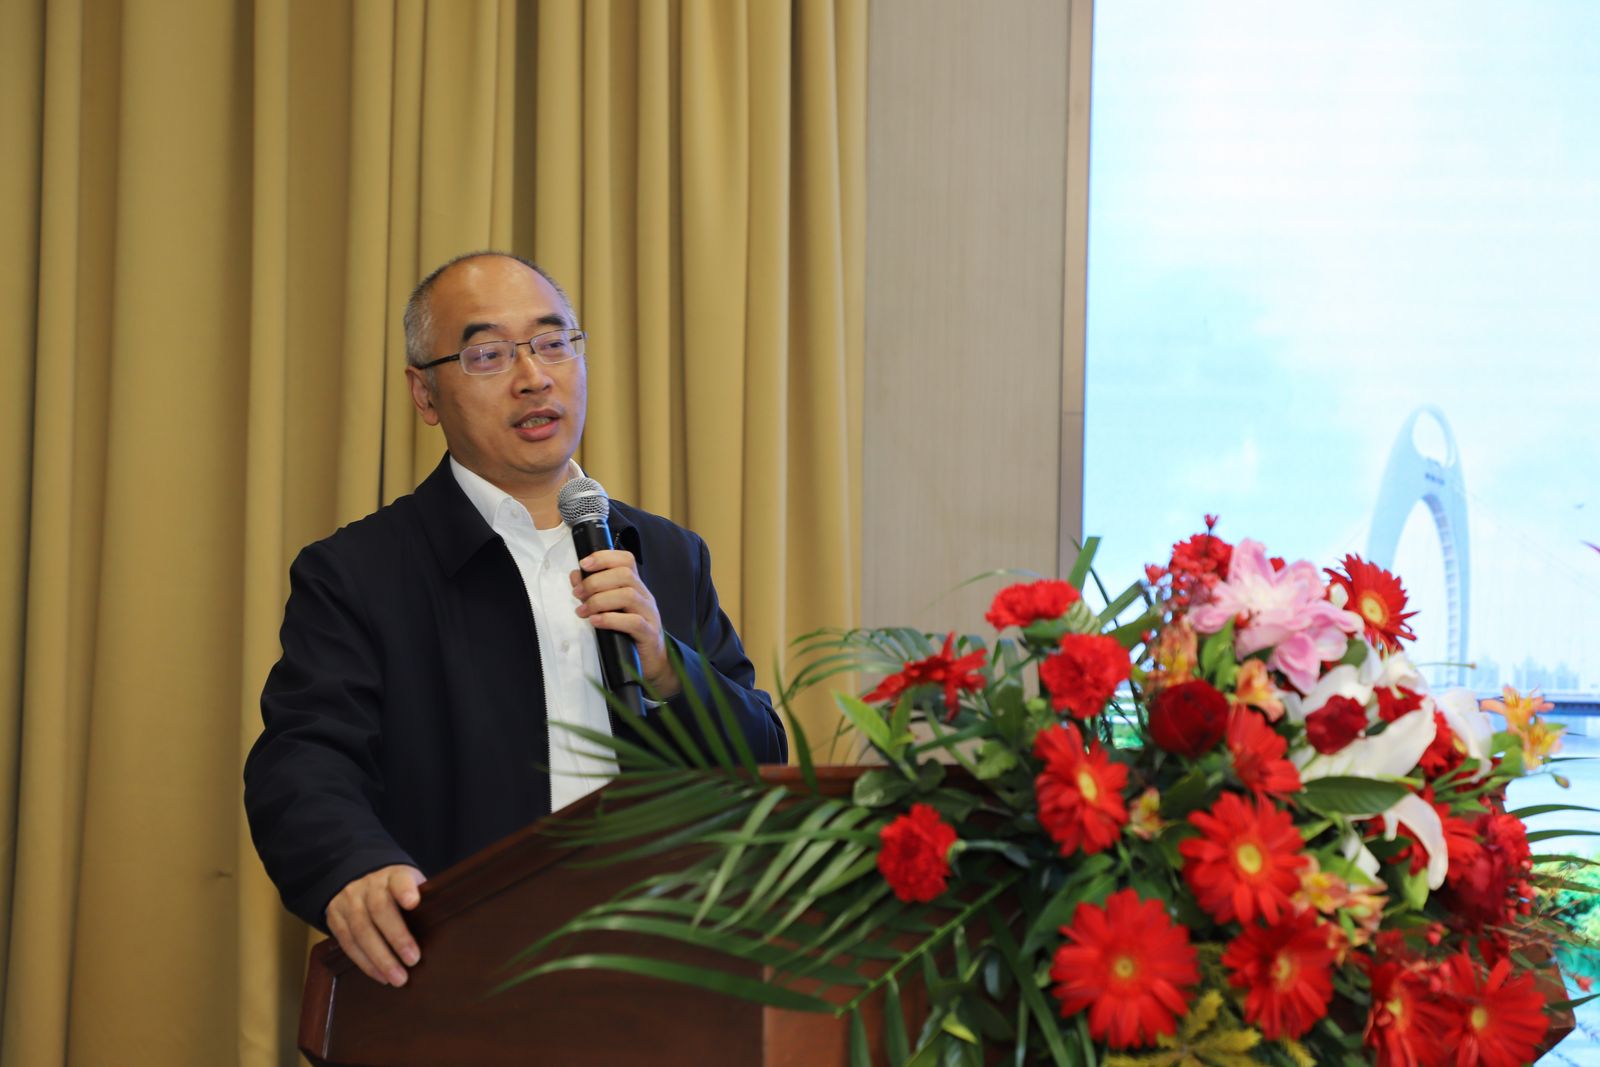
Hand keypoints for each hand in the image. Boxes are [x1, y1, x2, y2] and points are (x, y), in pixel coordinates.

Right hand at [325, 864, 424, 985]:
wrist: (359, 882)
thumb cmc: (396, 892)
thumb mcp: (410, 887)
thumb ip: (422, 902)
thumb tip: (444, 933)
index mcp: (393, 875)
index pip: (399, 879)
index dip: (405, 890)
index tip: (413, 902)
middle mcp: (368, 886)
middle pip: (379, 909)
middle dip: (397, 937)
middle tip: (413, 960)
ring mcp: (349, 901)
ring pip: (361, 930)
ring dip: (380, 958)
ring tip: (397, 978)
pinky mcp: (335, 918)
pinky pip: (348, 943)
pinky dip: (365, 963)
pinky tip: (380, 976)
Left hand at [571, 549, 680, 697]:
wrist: (651, 663)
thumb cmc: (628, 635)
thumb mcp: (610, 610)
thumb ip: (594, 592)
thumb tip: (576, 576)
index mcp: (636, 587)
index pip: (626, 560)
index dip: (605, 557)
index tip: (584, 564)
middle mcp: (645, 597)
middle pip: (625, 575)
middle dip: (596, 581)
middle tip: (578, 594)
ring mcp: (650, 615)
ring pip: (629, 595)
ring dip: (600, 600)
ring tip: (582, 611)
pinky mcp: (649, 634)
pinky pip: (633, 622)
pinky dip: (610, 619)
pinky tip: (595, 621)